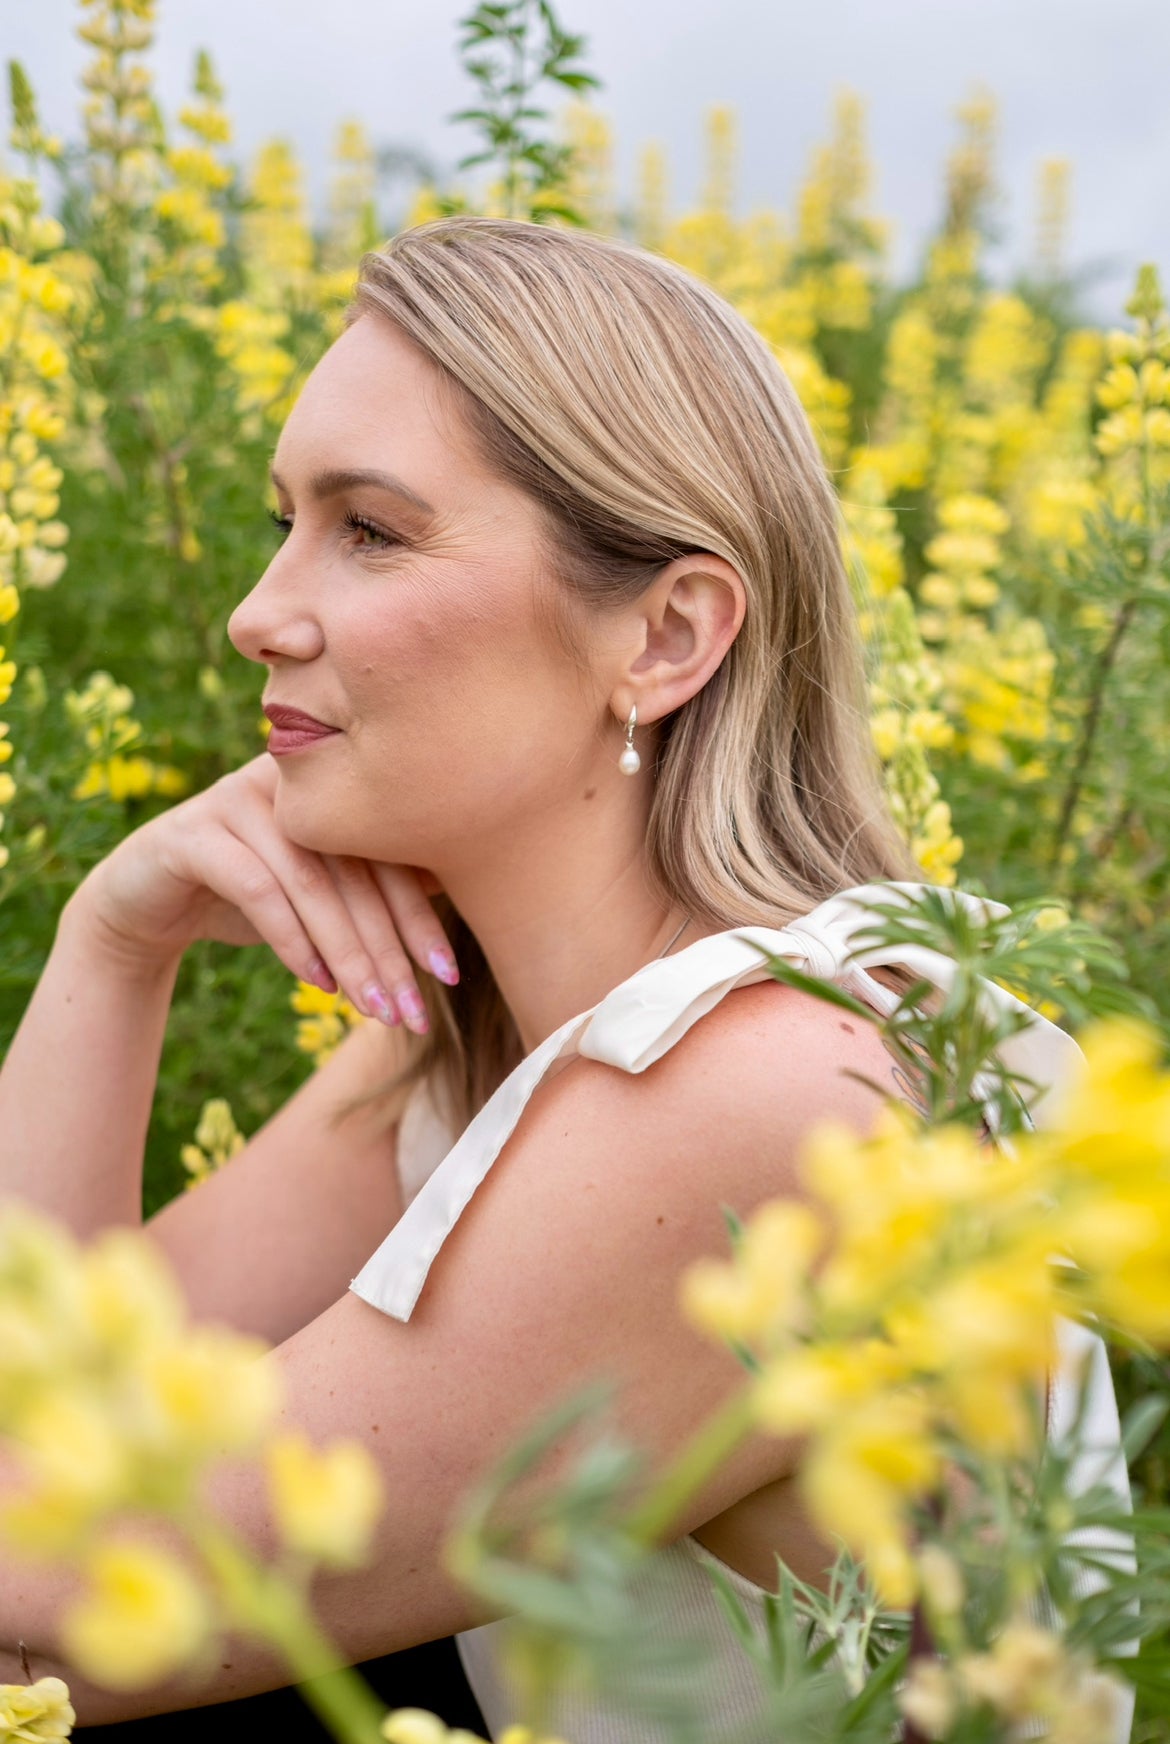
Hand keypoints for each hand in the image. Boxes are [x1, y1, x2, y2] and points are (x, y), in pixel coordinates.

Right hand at [67, 754, 457, 1031]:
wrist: (150, 899)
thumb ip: (375, 885)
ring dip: (350, 956)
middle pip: (355, 871)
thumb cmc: (256, 894)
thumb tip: (459, 900)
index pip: (389, 853)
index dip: (421, 917)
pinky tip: (319, 985)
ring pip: (312, 885)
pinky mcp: (193, 833)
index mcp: (331, 784)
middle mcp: (288, 779)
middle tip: (414, 1012)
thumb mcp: (322, 890)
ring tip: (375, 1011)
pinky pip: (258, 889)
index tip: (450, 975)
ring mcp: (236, 798)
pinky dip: (294, 942)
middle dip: (389, 950)